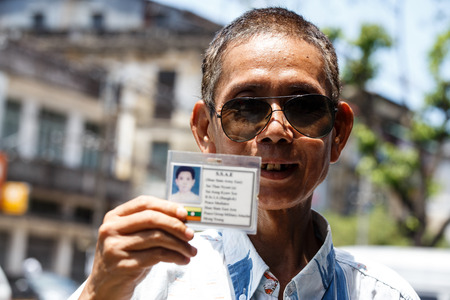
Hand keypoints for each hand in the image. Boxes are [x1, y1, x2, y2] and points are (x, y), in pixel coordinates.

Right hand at [79, 196, 196, 299]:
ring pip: (156, 238)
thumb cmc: (126, 257)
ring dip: (179, 244)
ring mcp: (114, 247)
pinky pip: (156, 256)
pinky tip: (182, 260)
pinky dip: (174, 257)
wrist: (105, 287)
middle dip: (176, 226)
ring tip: (191, 251)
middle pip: (152, 219)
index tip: (185, 214)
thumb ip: (151, 225)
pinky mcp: (122, 265)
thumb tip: (184, 219)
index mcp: (114, 216)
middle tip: (191, 235)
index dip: (167, 206)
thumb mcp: (133, 237)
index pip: (144, 203)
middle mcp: (111, 229)